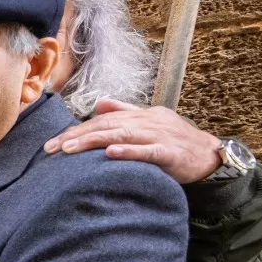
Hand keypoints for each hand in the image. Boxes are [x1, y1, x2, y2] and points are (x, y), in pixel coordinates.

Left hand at [43, 99, 222, 183]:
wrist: (210, 156)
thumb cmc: (175, 141)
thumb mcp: (150, 123)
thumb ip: (125, 113)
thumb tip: (99, 105)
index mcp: (142, 115)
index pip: (102, 121)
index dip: (77, 130)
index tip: (54, 142)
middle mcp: (148, 122)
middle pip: (106, 126)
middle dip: (76, 136)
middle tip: (51, 148)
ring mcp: (160, 136)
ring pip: (122, 135)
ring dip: (93, 141)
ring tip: (70, 149)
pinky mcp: (171, 153)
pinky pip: (148, 151)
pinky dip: (129, 151)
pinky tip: (110, 153)